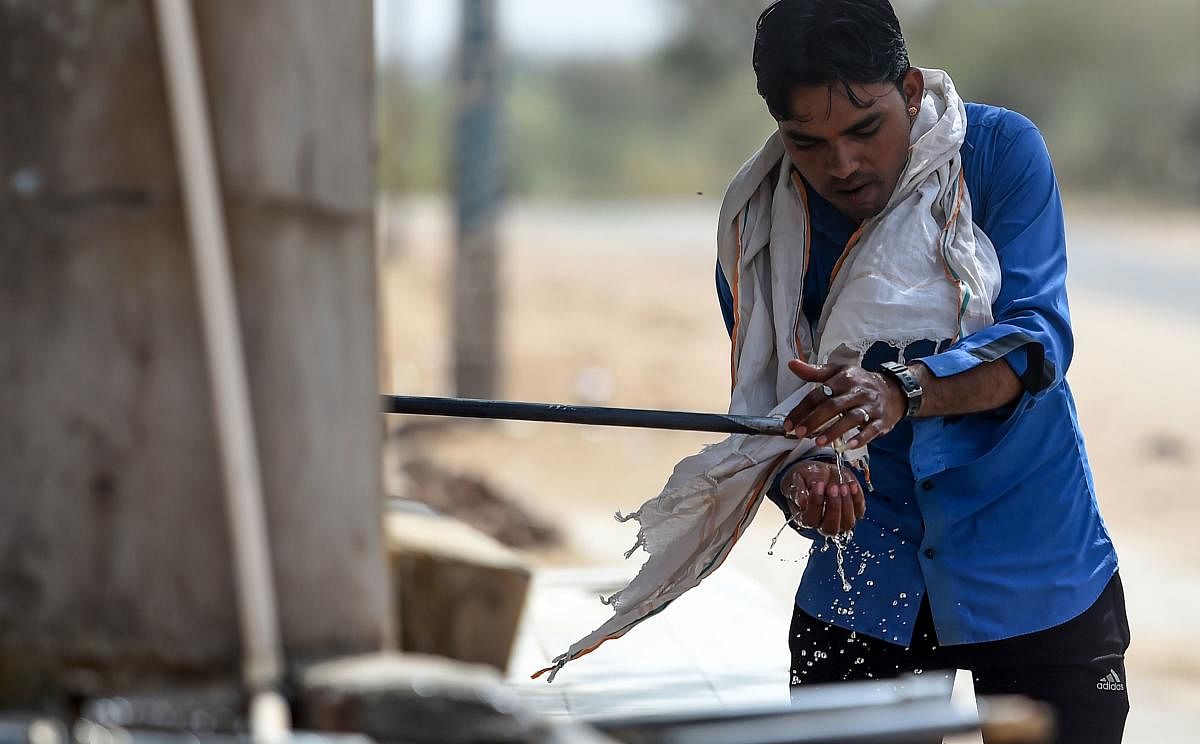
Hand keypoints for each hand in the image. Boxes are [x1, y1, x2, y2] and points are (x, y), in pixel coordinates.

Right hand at [782, 460, 865, 535]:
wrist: (818, 471)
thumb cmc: (805, 478)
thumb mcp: (797, 478)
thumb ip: (798, 490)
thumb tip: (802, 501)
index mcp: (805, 518)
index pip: (811, 520)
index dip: (815, 504)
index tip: (818, 486)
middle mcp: (822, 523)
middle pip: (830, 528)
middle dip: (834, 507)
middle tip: (833, 488)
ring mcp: (840, 520)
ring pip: (847, 523)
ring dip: (847, 504)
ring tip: (842, 486)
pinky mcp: (853, 511)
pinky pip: (859, 511)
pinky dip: (857, 498)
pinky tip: (851, 485)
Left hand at [783, 359, 906, 447]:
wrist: (892, 390)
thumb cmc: (859, 383)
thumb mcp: (838, 372)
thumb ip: (815, 372)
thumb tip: (792, 364)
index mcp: (844, 378)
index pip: (819, 394)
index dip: (802, 409)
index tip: (789, 423)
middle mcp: (858, 391)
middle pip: (833, 406)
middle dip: (814, 421)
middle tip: (799, 433)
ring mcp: (871, 406)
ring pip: (851, 419)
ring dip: (834, 431)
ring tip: (818, 442)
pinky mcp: (881, 420)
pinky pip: (871, 430)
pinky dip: (860, 438)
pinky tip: (848, 446)